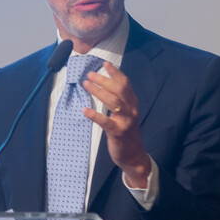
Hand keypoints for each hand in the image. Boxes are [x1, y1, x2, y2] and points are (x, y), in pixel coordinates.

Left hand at [82, 62, 151, 187]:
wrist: (134, 155)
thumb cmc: (126, 133)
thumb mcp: (126, 114)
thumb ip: (120, 101)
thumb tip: (106, 86)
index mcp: (132, 104)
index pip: (125, 84)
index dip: (115, 73)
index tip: (105, 63)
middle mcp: (131, 110)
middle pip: (119, 90)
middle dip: (104, 80)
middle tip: (90, 75)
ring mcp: (125, 121)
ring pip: (113, 102)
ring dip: (98, 92)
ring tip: (86, 85)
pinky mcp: (118, 133)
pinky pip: (106, 122)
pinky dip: (95, 116)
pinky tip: (85, 111)